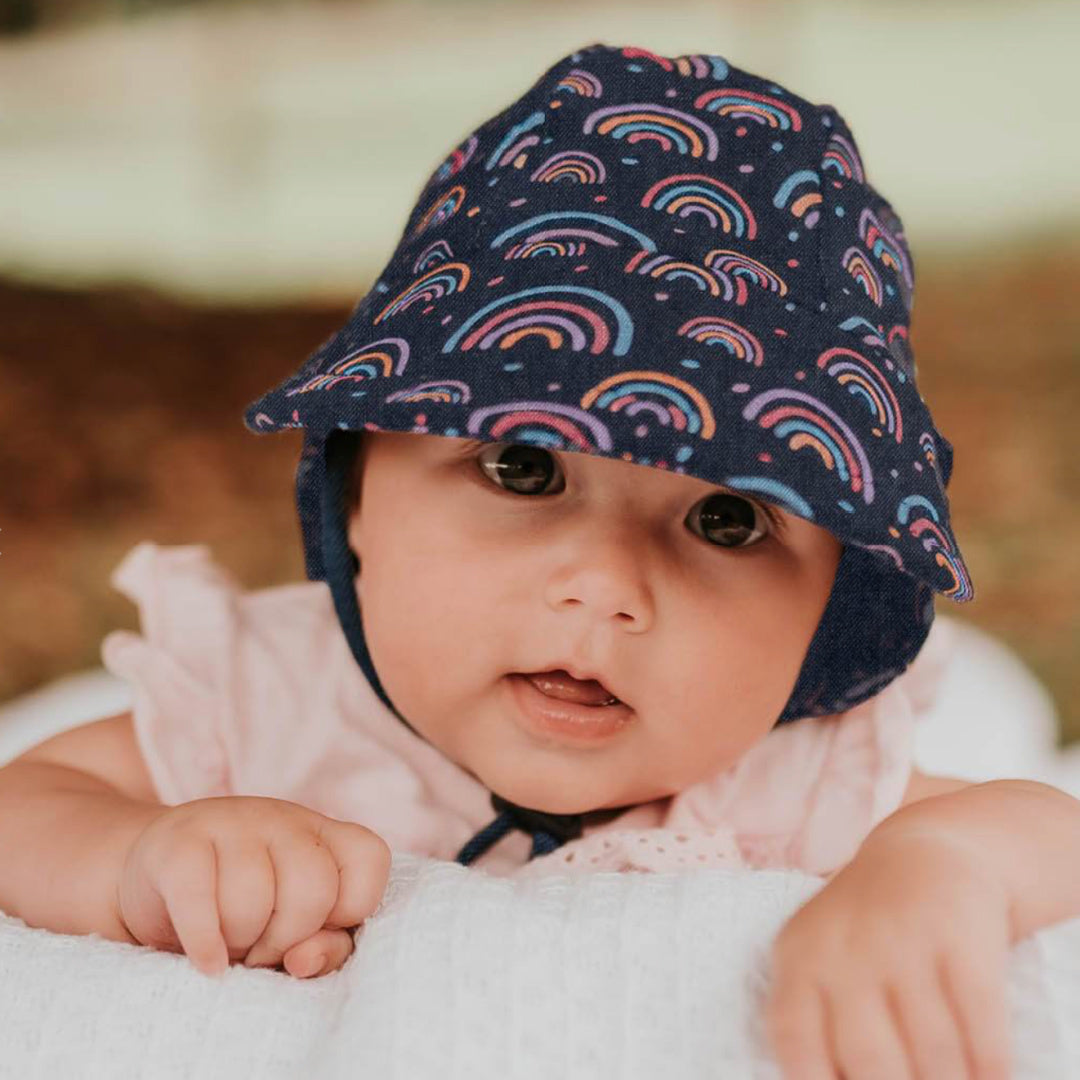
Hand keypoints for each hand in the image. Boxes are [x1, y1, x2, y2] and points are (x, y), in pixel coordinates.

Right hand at [115, 795, 390, 978]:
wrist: (154, 878)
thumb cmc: (240, 912)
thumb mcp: (294, 930)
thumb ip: (325, 946)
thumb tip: (305, 960)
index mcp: (323, 834)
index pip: (370, 859)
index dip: (351, 909)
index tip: (316, 930)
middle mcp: (283, 818)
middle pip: (313, 888)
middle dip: (288, 937)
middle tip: (262, 949)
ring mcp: (230, 822)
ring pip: (253, 898)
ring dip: (241, 942)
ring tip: (232, 942)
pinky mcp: (178, 842)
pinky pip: (198, 899)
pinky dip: (205, 942)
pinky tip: (208, 963)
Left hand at [764, 823, 1014, 1078]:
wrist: (922, 852)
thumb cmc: (865, 926)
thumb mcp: (821, 956)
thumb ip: (817, 1019)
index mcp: (798, 957)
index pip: (796, 1042)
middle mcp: (844, 947)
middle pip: (870, 1059)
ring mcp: (903, 938)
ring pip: (933, 1052)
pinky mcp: (960, 934)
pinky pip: (980, 1021)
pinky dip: (989, 1065)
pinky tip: (991, 1078)